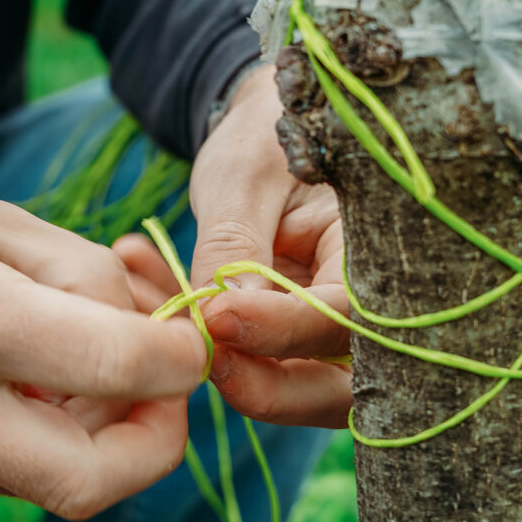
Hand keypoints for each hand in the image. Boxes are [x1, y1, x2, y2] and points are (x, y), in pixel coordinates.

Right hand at [0, 161, 204, 518]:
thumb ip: (85, 283)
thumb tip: (150, 349)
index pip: (111, 366)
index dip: (180, 361)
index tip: (191, 342)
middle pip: (85, 481)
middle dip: (154, 444)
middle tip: (163, 392)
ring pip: (48, 485)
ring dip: (100, 440)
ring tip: (93, 367)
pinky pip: (2, 472)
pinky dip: (46, 439)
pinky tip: (32, 380)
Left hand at [190, 65, 351, 426]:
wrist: (261, 131)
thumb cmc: (263, 137)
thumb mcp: (246, 174)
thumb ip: (237, 243)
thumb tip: (227, 318)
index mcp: (377, 252)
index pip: (347, 315)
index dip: (285, 327)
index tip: (219, 316)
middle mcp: (368, 306)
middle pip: (339, 384)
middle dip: (268, 387)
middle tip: (199, 358)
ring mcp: (328, 329)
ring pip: (298, 390)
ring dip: (227, 370)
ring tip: (156, 310)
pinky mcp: (290, 340)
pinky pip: (255, 367)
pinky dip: (200, 344)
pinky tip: (143, 283)